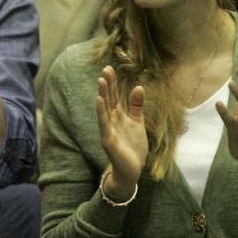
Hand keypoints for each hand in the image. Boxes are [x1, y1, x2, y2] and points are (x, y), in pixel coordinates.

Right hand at [95, 65, 146, 196]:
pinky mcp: (108, 139)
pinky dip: (101, 112)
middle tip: (105, 69)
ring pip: (105, 109)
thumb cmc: (133, 147)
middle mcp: (111, 120)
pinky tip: (99, 100)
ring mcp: (108, 129)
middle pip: (109, 99)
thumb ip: (136, 106)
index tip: (110, 68)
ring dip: (103, 95)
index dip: (113, 83)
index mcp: (118, 115)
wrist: (132, 170)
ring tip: (101, 80)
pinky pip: (104, 123)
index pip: (114, 96)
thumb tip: (139, 86)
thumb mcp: (138, 122)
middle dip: (107, 85)